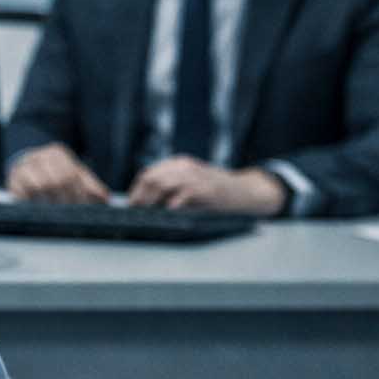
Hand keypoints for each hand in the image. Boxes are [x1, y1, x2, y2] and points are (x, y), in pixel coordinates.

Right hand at [6, 143, 107, 203]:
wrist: (26, 169)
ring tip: (56, 212)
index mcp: (56, 153)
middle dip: (65, 200)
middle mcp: (38, 156)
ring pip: (40, 187)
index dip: (78, 193)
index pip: (70, 174)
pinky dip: (33, 203)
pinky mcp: (11, 181)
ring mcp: (23, 168)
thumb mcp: (75, 176)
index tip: (81, 206)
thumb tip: (104, 198)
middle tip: (70, 212)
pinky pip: (23, 194)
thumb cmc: (54, 174)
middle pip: (56, 181)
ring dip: (50, 203)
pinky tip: (39, 209)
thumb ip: (90, 185)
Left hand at [127, 158, 288, 214]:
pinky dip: (172, 204)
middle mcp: (185, 167)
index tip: (131, 205)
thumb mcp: (194, 183)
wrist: (248, 191)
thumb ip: (174, 188)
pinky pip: (184, 194)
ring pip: (163, 184)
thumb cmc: (218, 192)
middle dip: (140, 197)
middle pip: (152, 178)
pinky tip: (167, 213)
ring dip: (150, 201)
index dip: (137, 190)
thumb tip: (147, 205)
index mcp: (180, 164)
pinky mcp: (207, 189)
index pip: (149, 174)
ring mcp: (197, 176)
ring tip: (145, 214)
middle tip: (135, 213)